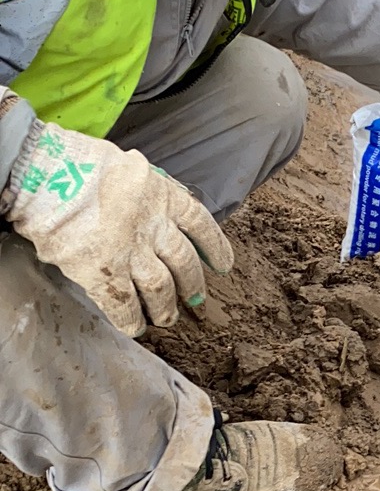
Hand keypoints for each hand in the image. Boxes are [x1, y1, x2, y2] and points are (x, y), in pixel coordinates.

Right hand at [1, 119, 232, 335]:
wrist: (44, 174)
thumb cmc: (77, 164)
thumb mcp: (127, 169)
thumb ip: (145, 194)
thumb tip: (154, 214)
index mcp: (161, 194)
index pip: (200, 224)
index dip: (215, 247)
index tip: (224, 265)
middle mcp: (153, 225)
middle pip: (184, 262)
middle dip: (192, 286)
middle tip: (194, 300)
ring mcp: (130, 252)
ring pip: (161, 289)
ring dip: (165, 308)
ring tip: (166, 319)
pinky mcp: (103, 273)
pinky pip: (124, 305)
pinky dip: (131, 319)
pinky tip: (133, 327)